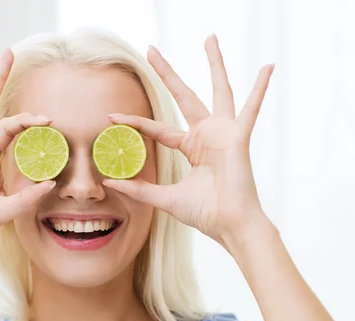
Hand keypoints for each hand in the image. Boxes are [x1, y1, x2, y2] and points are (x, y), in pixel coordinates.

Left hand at [103, 34, 273, 244]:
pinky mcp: (238, 137)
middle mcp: (206, 135)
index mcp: (191, 147)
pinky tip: (268, 66)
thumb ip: (139, 189)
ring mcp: (223, 133)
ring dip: (215, 64)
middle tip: (151, 49)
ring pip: (218, 90)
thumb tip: (110, 183)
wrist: (229, 226)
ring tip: (209, 38)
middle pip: (184, 96)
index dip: (135, 122)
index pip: (158, 128)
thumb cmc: (205, 213)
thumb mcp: (165, 198)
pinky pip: (250, 109)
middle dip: (167, 73)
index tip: (111, 117)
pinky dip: (260, 89)